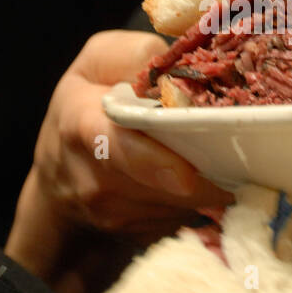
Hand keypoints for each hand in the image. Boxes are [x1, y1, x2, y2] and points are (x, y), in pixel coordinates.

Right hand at [7, 30, 232, 288]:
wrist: (56, 176)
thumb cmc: (84, 104)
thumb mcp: (99, 61)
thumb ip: (138, 56)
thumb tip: (182, 68)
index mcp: (83, 125)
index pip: (117, 148)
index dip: (154, 162)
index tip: (187, 176)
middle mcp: (95, 179)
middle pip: (164, 184)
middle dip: (203, 172)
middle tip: (235, 154)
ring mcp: (113, 215)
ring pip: (180, 204)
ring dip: (204, 184)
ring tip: (208, 155)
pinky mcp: (135, 236)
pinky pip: (181, 218)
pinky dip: (195, 199)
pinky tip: (189, 178)